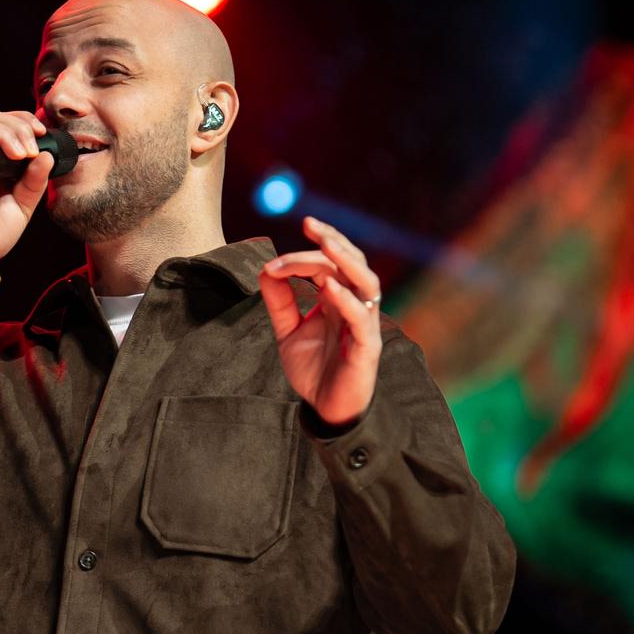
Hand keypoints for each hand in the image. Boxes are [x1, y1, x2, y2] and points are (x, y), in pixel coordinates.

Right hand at [0, 109, 54, 266]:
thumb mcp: (23, 206)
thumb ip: (34, 181)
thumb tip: (47, 155)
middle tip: (30, 150)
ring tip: (19, 153)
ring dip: (3, 130)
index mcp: (0, 162)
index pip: (10, 124)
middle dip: (18, 126)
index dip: (25, 121)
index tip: (41, 133)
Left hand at [258, 216, 382, 428]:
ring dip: (347, 261)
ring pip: (366, 282)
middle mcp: (354, 305)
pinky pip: (361, 318)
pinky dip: (346, 300)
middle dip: (333, 241)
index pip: (329, 263)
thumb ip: (280, 303)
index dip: (304, 254)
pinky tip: (329, 288)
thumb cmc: (315, 370)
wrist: (327, 409)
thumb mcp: (289, 332)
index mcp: (337, 299)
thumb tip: (266, 270)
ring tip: (327, 245)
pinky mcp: (367, 347)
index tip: (275, 257)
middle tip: (310, 225)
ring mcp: (363, 324)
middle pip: (351, 262)